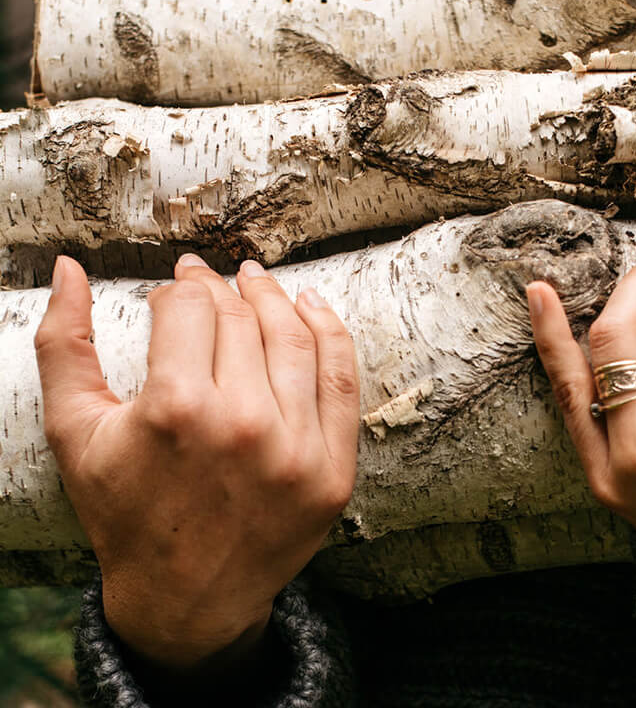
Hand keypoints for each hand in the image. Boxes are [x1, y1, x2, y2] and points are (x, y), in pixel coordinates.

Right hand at [34, 254, 358, 669]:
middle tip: (209, 277)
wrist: (184, 598)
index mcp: (176, 411)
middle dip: (219, 287)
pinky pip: (342, 377)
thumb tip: (69, 268)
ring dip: (273, 297)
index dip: (178, 289)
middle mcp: (243, 425)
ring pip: (295, 336)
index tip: (173, 289)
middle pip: (240, 318)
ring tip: (254, 280)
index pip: (189, 308)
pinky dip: (330, 331)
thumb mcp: (76, 432)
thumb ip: (63, 346)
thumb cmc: (124, 510)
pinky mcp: (333, 469)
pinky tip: (309, 306)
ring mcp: (297, 449)